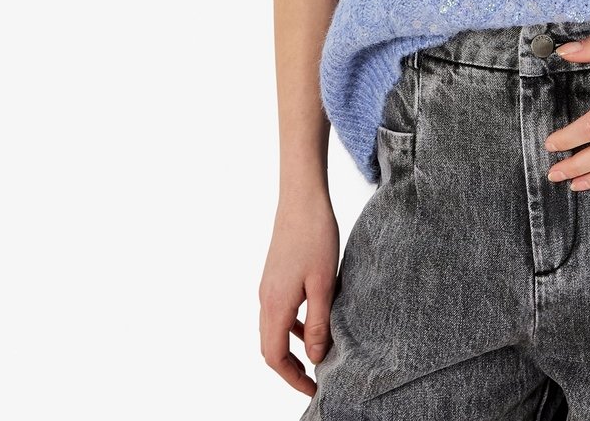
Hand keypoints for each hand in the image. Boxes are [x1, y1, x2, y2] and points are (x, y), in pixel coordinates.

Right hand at [259, 196, 339, 396]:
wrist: (301, 199)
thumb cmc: (315, 237)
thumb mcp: (323, 284)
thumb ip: (318, 323)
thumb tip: (315, 358)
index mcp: (275, 304)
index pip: (274, 357)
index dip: (292, 378)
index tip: (312, 389)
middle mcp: (265, 299)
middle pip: (270, 347)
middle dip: (290, 368)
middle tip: (315, 379)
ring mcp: (268, 287)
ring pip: (274, 330)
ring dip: (292, 348)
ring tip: (317, 355)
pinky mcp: (275, 277)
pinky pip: (280, 312)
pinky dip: (293, 326)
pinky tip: (312, 323)